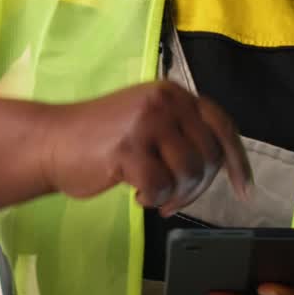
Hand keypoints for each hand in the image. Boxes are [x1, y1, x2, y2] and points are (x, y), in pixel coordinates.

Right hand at [40, 80, 250, 212]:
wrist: (50, 141)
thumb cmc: (99, 140)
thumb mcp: (148, 122)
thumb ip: (181, 132)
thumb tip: (221, 162)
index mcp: (174, 94)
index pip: (222, 125)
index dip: (236, 160)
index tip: (244, 189)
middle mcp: (165, 101)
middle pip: (209, 154)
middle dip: (198, 187)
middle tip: (175, 200)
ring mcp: (146, 122)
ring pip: (189, 172)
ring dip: (175, 195)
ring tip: (154, 195)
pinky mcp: (128, 147)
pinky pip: (161, 186)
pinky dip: (153, 199)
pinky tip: (136, 194)